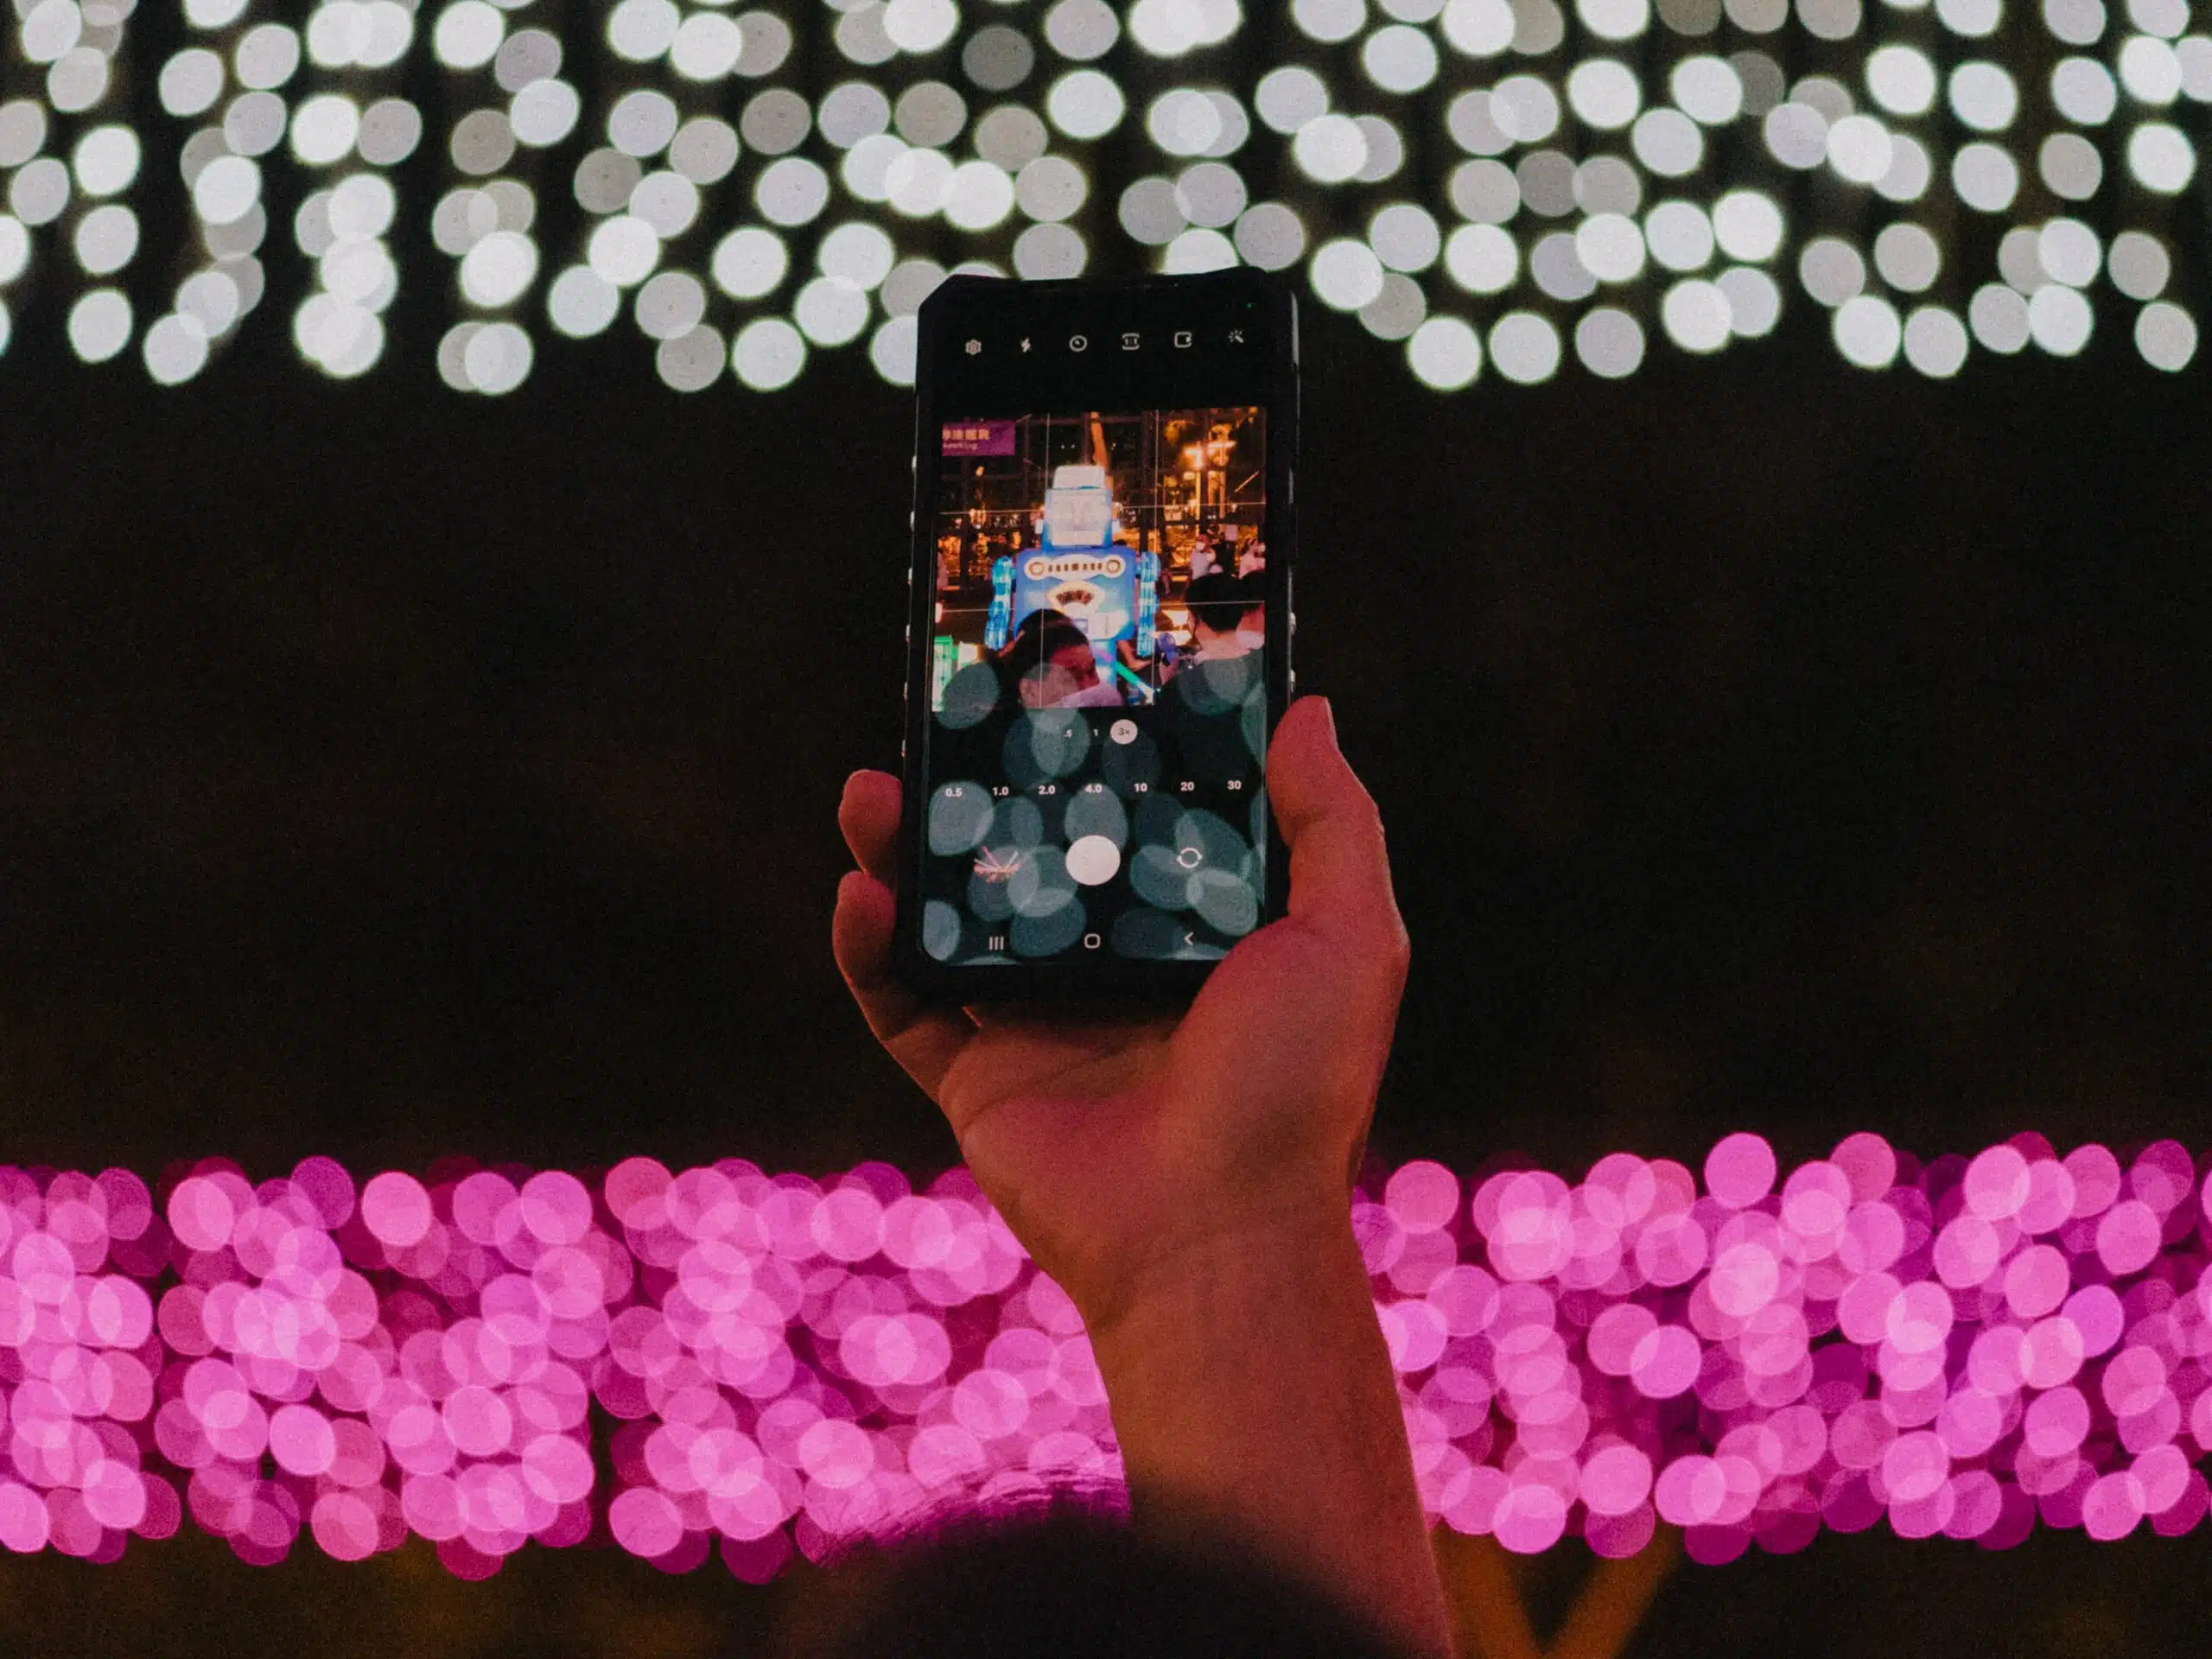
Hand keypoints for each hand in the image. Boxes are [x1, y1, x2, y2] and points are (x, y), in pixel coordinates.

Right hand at [831, 696, 1410, 1335]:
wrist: (1215, 1234)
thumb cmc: (1294, 1087)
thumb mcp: (1349, 938)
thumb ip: (1333, 822)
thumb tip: (1306, 706)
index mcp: (1197, 931)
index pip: (1137, 818)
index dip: (1099, 749)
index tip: (1065, 673)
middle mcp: (1112, 967)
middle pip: (1029, 854)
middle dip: (982, 789)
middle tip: (945, 722)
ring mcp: (1038, 1023)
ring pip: (953, 917)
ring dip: (905, 850)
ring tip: (872, 787)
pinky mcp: (977, 1078)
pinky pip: (904, 1004)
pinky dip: (870, 951)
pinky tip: (859, 893)